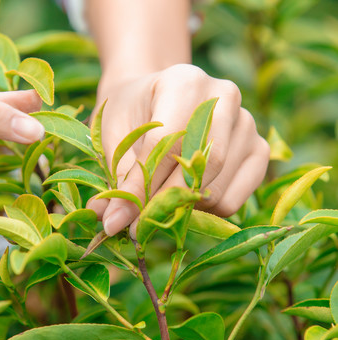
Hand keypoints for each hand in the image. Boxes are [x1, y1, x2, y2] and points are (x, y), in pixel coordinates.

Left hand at [87, 64, 269, 236]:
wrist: (152, 99)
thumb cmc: (131, 115)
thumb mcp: (114, 137)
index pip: (167, 143)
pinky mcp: (259, 150)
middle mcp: (224, 97)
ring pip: (219, 188)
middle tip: (138, 227)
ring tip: (157, 206)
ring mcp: (247, 123)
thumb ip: (117, 177)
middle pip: (202, 166)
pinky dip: (206, 210)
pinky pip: (235, 198)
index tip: (122, 219)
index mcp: (184, 81)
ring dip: (183, 209)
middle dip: (165, 203)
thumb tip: (111, 223)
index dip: (143, 187)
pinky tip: (184, 198)